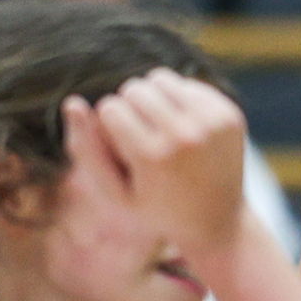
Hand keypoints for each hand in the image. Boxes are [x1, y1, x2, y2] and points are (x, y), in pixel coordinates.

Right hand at [64, 67, 249, 269]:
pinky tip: (181, 128)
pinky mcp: (229, 114)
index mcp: (154, 157)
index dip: (108, 126)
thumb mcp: (114, 194)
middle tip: (138, 138)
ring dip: (152, 99)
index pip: (109, 107)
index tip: (121, 149)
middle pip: (134, 88)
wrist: (216, 222)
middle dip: (129, 108)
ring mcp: (211, 123)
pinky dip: (178, 101)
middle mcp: (185, 136)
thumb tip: (72, 102)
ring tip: (156, 129)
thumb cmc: (154, 210)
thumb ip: (87, 151)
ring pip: (160, 79)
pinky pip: (187, 84)